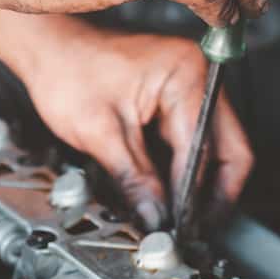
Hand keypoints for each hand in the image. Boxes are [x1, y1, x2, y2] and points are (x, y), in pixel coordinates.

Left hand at [19, 24, 253, 229]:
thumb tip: (156, 216)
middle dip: (214, 193)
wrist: (50, 51)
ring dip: (199, 184)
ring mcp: (190, 88)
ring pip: (216, 148)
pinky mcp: (176, 100)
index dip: (192, 194)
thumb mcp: (100, 134)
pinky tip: (169, 193)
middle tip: (196, 227)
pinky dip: (184, 169)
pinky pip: (194, 141)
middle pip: (229, 148)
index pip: (203, 148)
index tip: (181, 224)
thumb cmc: (67, 72)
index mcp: (185, 76)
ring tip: (180, 216)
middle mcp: (197, 77)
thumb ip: (134, 179)